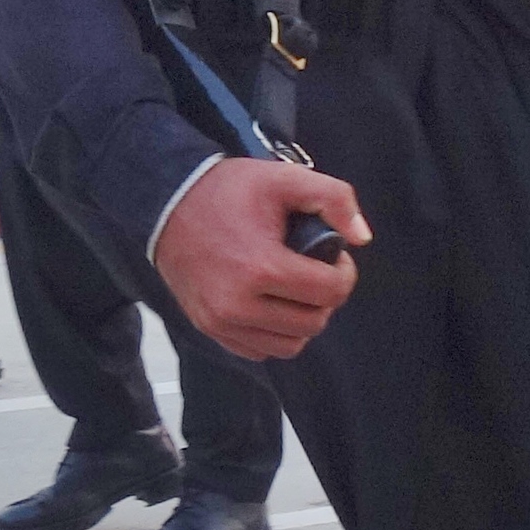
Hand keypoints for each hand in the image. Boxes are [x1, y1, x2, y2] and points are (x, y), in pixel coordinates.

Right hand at [153, 157, 368, 360]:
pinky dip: (274, 333)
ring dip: (302, 320)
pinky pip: (259, 351)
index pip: (330, 292)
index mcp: (262, 267)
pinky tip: (272, 303)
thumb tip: (362, 238)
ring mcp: (221, 322)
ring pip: (289, 345)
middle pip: (313, 322)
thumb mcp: (285, 178)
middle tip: (316, 271)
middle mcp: (239, 304)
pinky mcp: (209, 329)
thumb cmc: (228, 191)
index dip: (344, 273)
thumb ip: (334, 199)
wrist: (167, 203)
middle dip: (325, 297)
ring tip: (295, 289)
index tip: (335, 256)